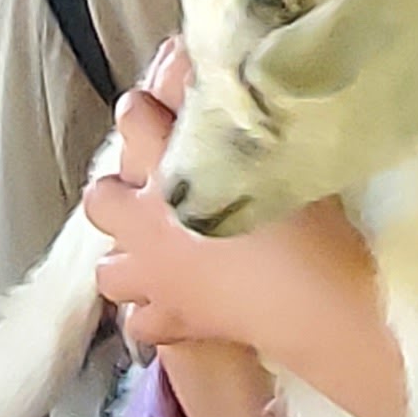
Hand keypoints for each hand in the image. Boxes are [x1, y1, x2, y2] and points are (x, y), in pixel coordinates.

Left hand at [86, 70, 408, 416]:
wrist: (318, 300)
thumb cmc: (309, 223)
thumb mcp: (281, 158)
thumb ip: (243, 132)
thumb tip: (233, 92)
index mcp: (172, 169)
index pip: (133, 119)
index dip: (142, 110)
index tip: (155, 107)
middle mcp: (149, 224)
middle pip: (100, 200)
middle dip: (117, 195)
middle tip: (151, 192)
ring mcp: (156, 278)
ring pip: (109, 270)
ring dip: (127, 258)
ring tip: (157, 252)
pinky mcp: (175, 323)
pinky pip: (142, 323)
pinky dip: (154, 314)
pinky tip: (177, 303)